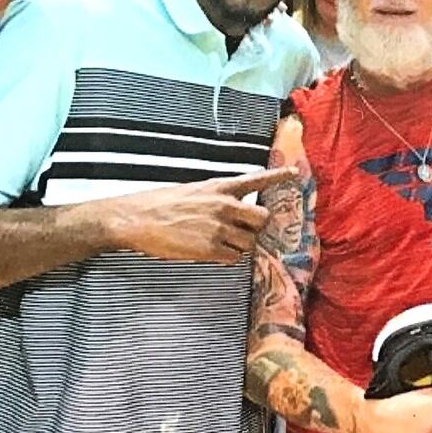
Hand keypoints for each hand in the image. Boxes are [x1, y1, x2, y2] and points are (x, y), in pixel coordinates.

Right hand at [108, 167, 296, 263]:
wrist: (135, 218)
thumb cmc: (160, 204)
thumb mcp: (193, 191)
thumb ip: (217, 198)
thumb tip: (234, 211)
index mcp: (220, 187)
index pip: (256, 179)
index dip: (278, 177)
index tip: (296, 174)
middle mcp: (225, 205)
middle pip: (262, 218)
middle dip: (254, 227)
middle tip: (238, 231)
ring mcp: (219, 227)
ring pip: (249, 242)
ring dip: (238, 245)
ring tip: (215, 242)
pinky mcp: (210, 247)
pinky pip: (233, 258)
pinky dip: (225, 258)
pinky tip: (208, 252)